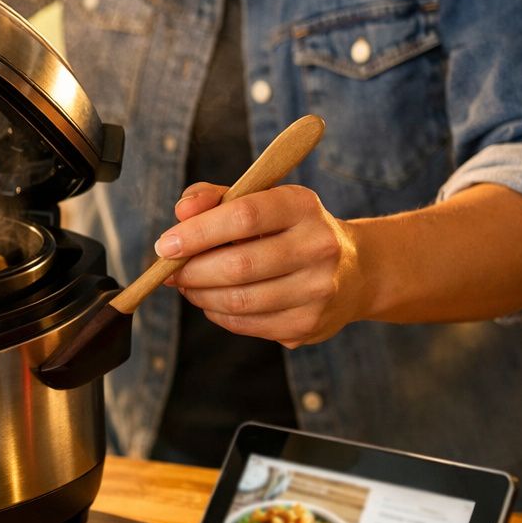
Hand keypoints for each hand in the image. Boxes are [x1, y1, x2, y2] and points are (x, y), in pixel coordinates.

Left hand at [157, 183, 367, 347]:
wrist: (356, 271)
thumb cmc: (288, 229)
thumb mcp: (259, 200)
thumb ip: (214, 198)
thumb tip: (181, 212)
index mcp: (303, 206)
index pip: (243, 216)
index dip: (197, 233)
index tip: (165, 246)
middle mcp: (318, 247)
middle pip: (238, 265)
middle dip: (192, 271)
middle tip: (169, 271)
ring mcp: (318, 290)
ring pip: (240, 300)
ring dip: (200, 295)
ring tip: (187, 285)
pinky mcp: (309, 325)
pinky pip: (247, 324)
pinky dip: (218, 314)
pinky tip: (213, 301)